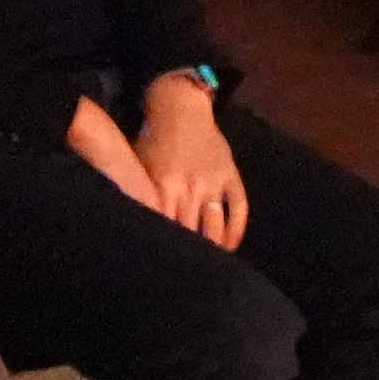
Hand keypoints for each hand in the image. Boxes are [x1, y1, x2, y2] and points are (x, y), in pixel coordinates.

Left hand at [124, 76, 252, 246]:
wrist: (180, 109)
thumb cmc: (153, 142)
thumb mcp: (139, 168)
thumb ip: (141, 196)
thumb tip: (139, 227)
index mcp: (163, 187)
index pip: (165, 228)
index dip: (166, 247)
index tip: (164, 263)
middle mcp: (190, 188)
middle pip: (191, 233)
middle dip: (189, 252)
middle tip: (186, 270)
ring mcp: (213, 183)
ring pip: (216, 227)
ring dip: (213, 247)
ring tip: (208, 263)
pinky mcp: (231, 176)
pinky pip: (239, 209)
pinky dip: (236, 232)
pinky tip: (230, 246)